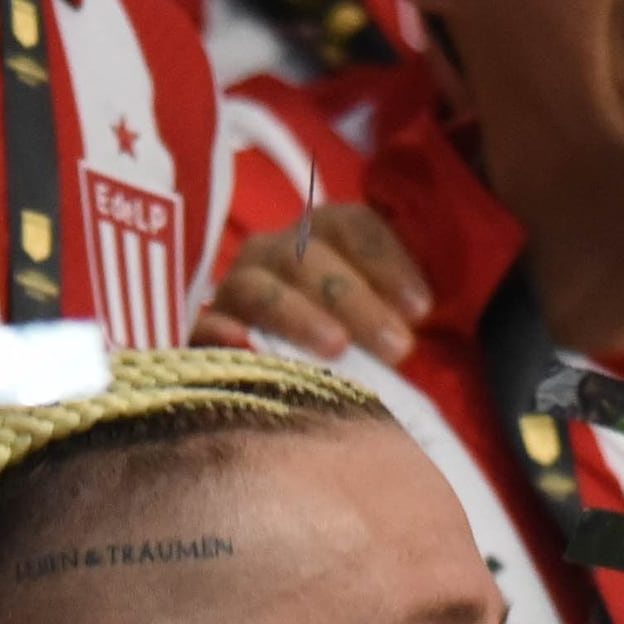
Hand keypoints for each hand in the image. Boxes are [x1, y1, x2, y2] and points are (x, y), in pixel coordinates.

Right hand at [194, 200, 428, 363]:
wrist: (281, 396)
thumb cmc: (350, 354)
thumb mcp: (381, 325)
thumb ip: (399, 314)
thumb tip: (424, 316)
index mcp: (321, 237)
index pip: (353, 226)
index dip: (388, 261)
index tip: (422, 310)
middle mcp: (274, 254)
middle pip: (309, 257)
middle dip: (355, 298)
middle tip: (397, 347)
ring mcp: (234, 290)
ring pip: (259, 288)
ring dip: (299, 315)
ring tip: (336, 348)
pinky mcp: (199, 331)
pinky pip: (201, 324)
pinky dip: (219, 332)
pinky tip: (243, 348)